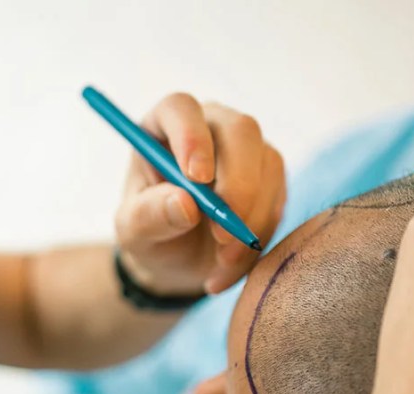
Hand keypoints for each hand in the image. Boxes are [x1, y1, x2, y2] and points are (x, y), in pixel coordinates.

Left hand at [115, 94, 285, 295]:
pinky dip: (260, 236)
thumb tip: (185, 203)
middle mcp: (209, 126)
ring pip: (268, 165)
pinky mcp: (270, 176)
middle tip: (222, 234)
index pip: (181, 108)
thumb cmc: (149, 233)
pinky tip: (230, 264)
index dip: (192, 137)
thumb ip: (151, 215)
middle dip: (238, 184)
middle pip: (240, 129)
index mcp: (164, 126)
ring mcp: (245, 149)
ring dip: (251, 220)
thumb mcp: (134, 232)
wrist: (177, 259)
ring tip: (221, 262)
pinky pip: (278, 198)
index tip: (197, 178)